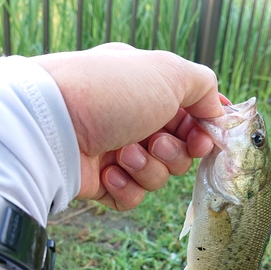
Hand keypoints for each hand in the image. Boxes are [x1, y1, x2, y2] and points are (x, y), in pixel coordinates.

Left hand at [32, 43, 223, 210]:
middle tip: (154, 141)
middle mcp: (134, 122)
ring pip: (158, 178)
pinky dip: (125, 187)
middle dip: (173, 152)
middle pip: (179, 153)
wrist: (53, 124)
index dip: (202, 134)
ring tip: (122, 153)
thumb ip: (203, 86)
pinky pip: (132, 197)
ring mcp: (117, 153)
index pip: (191, 120)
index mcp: (149, 93)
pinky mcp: (103, 182)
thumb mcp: (168, 72)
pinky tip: (108, 172)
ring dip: (147, 168)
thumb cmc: (111, 91)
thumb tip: (217, 110)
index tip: (203, 140)